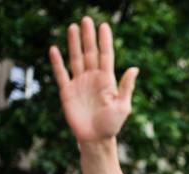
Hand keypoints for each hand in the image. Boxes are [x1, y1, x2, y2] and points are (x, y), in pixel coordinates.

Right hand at [49, 16, 138, 141]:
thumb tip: (134, 68)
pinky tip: (54, 49)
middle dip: (88, 36)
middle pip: (90, 53)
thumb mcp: (123, 106)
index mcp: (107, 80)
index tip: (104, 25)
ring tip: (72, 27)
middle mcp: (93, 78)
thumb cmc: (112, 125)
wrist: (95, 139)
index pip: (106, 56)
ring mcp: (79, 83)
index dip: (105, 41)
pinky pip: (61, 74)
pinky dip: (57, 62)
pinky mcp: (67, 92)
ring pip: (76, 59)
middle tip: (86, 19)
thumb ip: (126, 87)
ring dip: (74, 43)